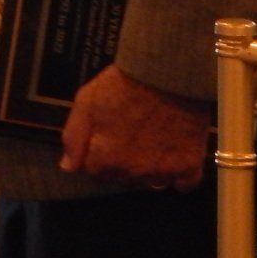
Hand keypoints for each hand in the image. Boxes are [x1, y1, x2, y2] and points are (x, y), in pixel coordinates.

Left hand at [58, 64, 210, 190]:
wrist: (167, 73)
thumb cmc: (124, 84)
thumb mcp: (86, 102)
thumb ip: (73, 137)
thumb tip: (68, 166)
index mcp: (105, 159)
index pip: (93, 171)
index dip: (96, 152)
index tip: (105, 136)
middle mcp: (132, 172)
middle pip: (120, 178)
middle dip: (120, 161)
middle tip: (128, 132)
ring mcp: (162, 172)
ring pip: (149, 182)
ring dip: (147, 168)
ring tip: (150, 137)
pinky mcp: (188, 167)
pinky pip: (182, 184)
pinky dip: (177, 173)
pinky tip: (172, 152)